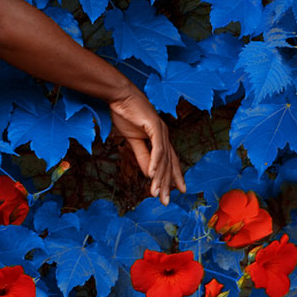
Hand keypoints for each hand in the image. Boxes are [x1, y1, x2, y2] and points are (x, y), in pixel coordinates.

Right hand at [107, 84, 185, 203]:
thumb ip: (142, 156)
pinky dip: (156, 162)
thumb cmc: (126, 114)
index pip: (170, 161)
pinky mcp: (155, 126)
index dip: (174, 176)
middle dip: (168, 184)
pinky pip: (157, 148)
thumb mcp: (133, 140)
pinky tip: (152, 174)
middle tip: (165, 201)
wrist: (119, 96)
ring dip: (160, 178)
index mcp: (160, 138)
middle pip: (169, 163)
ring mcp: (161, 130)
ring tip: (156, 193)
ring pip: (164, 159)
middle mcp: (165, 135)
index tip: (176, 192)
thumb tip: (149, 174)